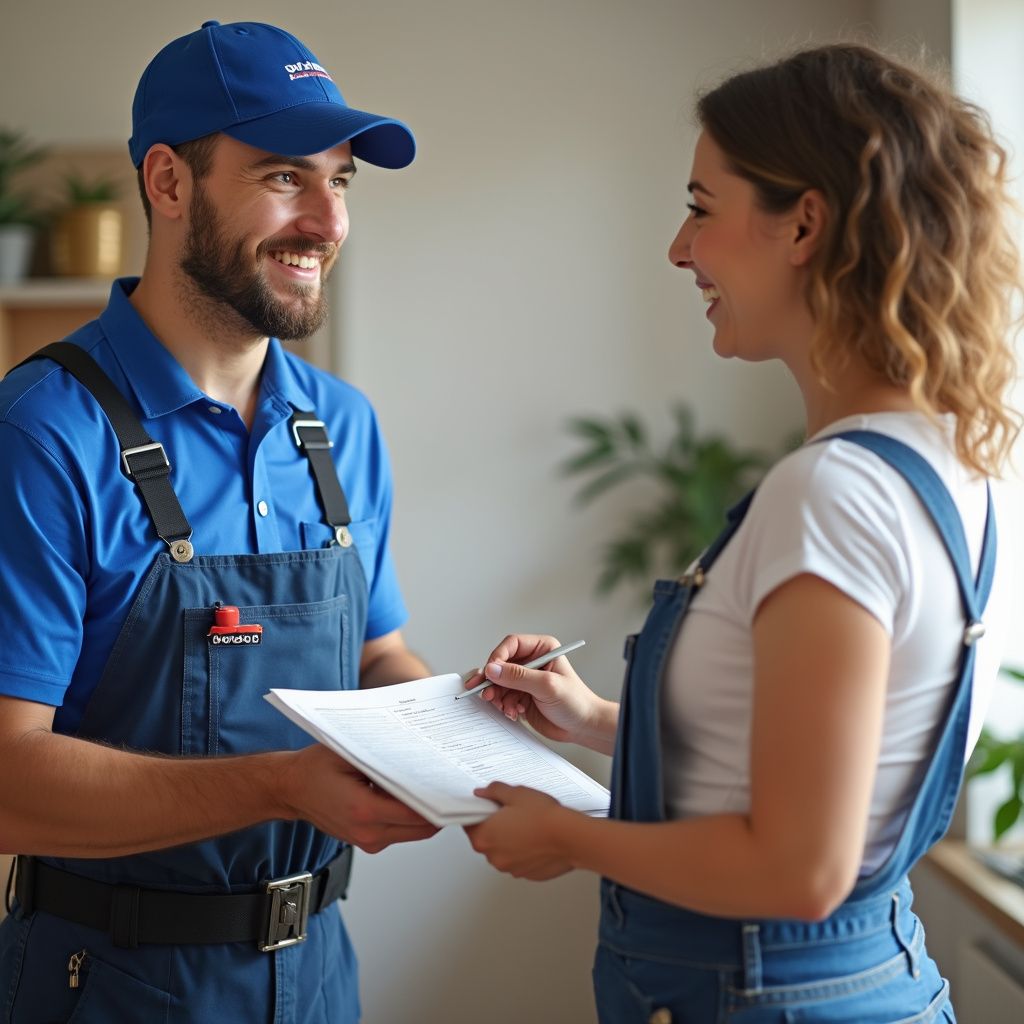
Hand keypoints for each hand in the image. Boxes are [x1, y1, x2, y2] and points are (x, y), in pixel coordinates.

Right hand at [281, 743, 438, 852]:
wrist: (291, 789)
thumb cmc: (315, 769)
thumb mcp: (350, 754)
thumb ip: (384, 759)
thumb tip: (417, 760)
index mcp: (364, 810)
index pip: (417, 814)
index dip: (439, 803)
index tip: (453, 788)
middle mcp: (368, 832)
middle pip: (422, 828)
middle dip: (439, 809)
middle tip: (452, 786)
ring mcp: (368, 841)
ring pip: (414, 832)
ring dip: (426, 814)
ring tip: (433, 787)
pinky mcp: (368, 842)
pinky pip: (400, 832)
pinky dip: (410, 818)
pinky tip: (410, 795)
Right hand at [464, 634, 614, 750]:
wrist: (582, 727)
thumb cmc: (576, 702)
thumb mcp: (547, 686)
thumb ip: (518, 676)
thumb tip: (493, 669)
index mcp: (542, 649)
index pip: (511, 645)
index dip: (498, 657)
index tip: (490, 672)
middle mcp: (532, 662)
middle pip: (501, 663)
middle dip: (493, 680)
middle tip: (487, 692)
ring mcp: (526, 680)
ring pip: (499, 682)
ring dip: (498, 696)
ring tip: (506, 707)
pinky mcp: (522, 695)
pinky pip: (503, 697)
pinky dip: (504, 705)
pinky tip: (514, 712)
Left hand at [464, 781, 573, 880]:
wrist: (570, 836)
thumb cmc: (544, 817)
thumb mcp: (515, 793)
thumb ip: (494, 791)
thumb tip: (484, 792)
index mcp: (484, 837)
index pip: (469, 825)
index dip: (479, 813)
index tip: (487, 808)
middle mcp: (494, 857)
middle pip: (485, 839)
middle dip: (495, 827)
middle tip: (512, 814)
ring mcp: (510, 868)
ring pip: (503, 851)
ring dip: (510, 841)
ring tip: (528, 826)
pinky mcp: (526, 874)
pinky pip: (519, 860)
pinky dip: (524, 852)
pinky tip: (535, 838)